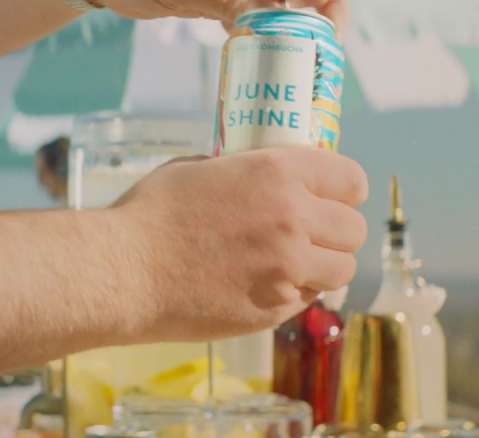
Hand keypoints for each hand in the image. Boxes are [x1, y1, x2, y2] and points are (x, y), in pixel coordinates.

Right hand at [108, 147, 367, 342]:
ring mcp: (288, 268)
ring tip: (296, 263)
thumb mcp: (199, 169)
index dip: (345, 189)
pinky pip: (309, 299)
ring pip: (342, 269)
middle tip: (313, 234)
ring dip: (324, 266)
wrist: (124, 271)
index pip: (351, 179)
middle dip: (337, 231)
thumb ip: (243, 172)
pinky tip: (267, 284)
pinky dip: (297, 292)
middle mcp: (294, 218)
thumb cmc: (151, 214)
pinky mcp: (276, 309)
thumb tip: (261, 177)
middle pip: (353, 229)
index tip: (335, 196)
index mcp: (278, 172)